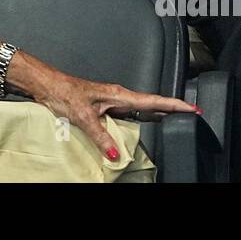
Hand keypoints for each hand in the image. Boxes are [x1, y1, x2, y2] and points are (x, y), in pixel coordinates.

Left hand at [30, 67, 199, 162]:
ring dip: (158, 114)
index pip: (154, 100)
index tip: (193, 108)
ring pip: (141, 109)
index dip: (174, 105)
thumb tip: (116, 154)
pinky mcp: (104, 107)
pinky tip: (143, 126)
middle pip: (152, 103)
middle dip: (172, 109)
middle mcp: (118, 96)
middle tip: (192, 115)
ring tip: (175, 120)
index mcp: (118, 95)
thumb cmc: (64, 93)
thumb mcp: (84, 116)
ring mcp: (112, 101)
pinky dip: (141, 119)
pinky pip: (129, 114)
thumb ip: (101, 136)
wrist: (48, 85)